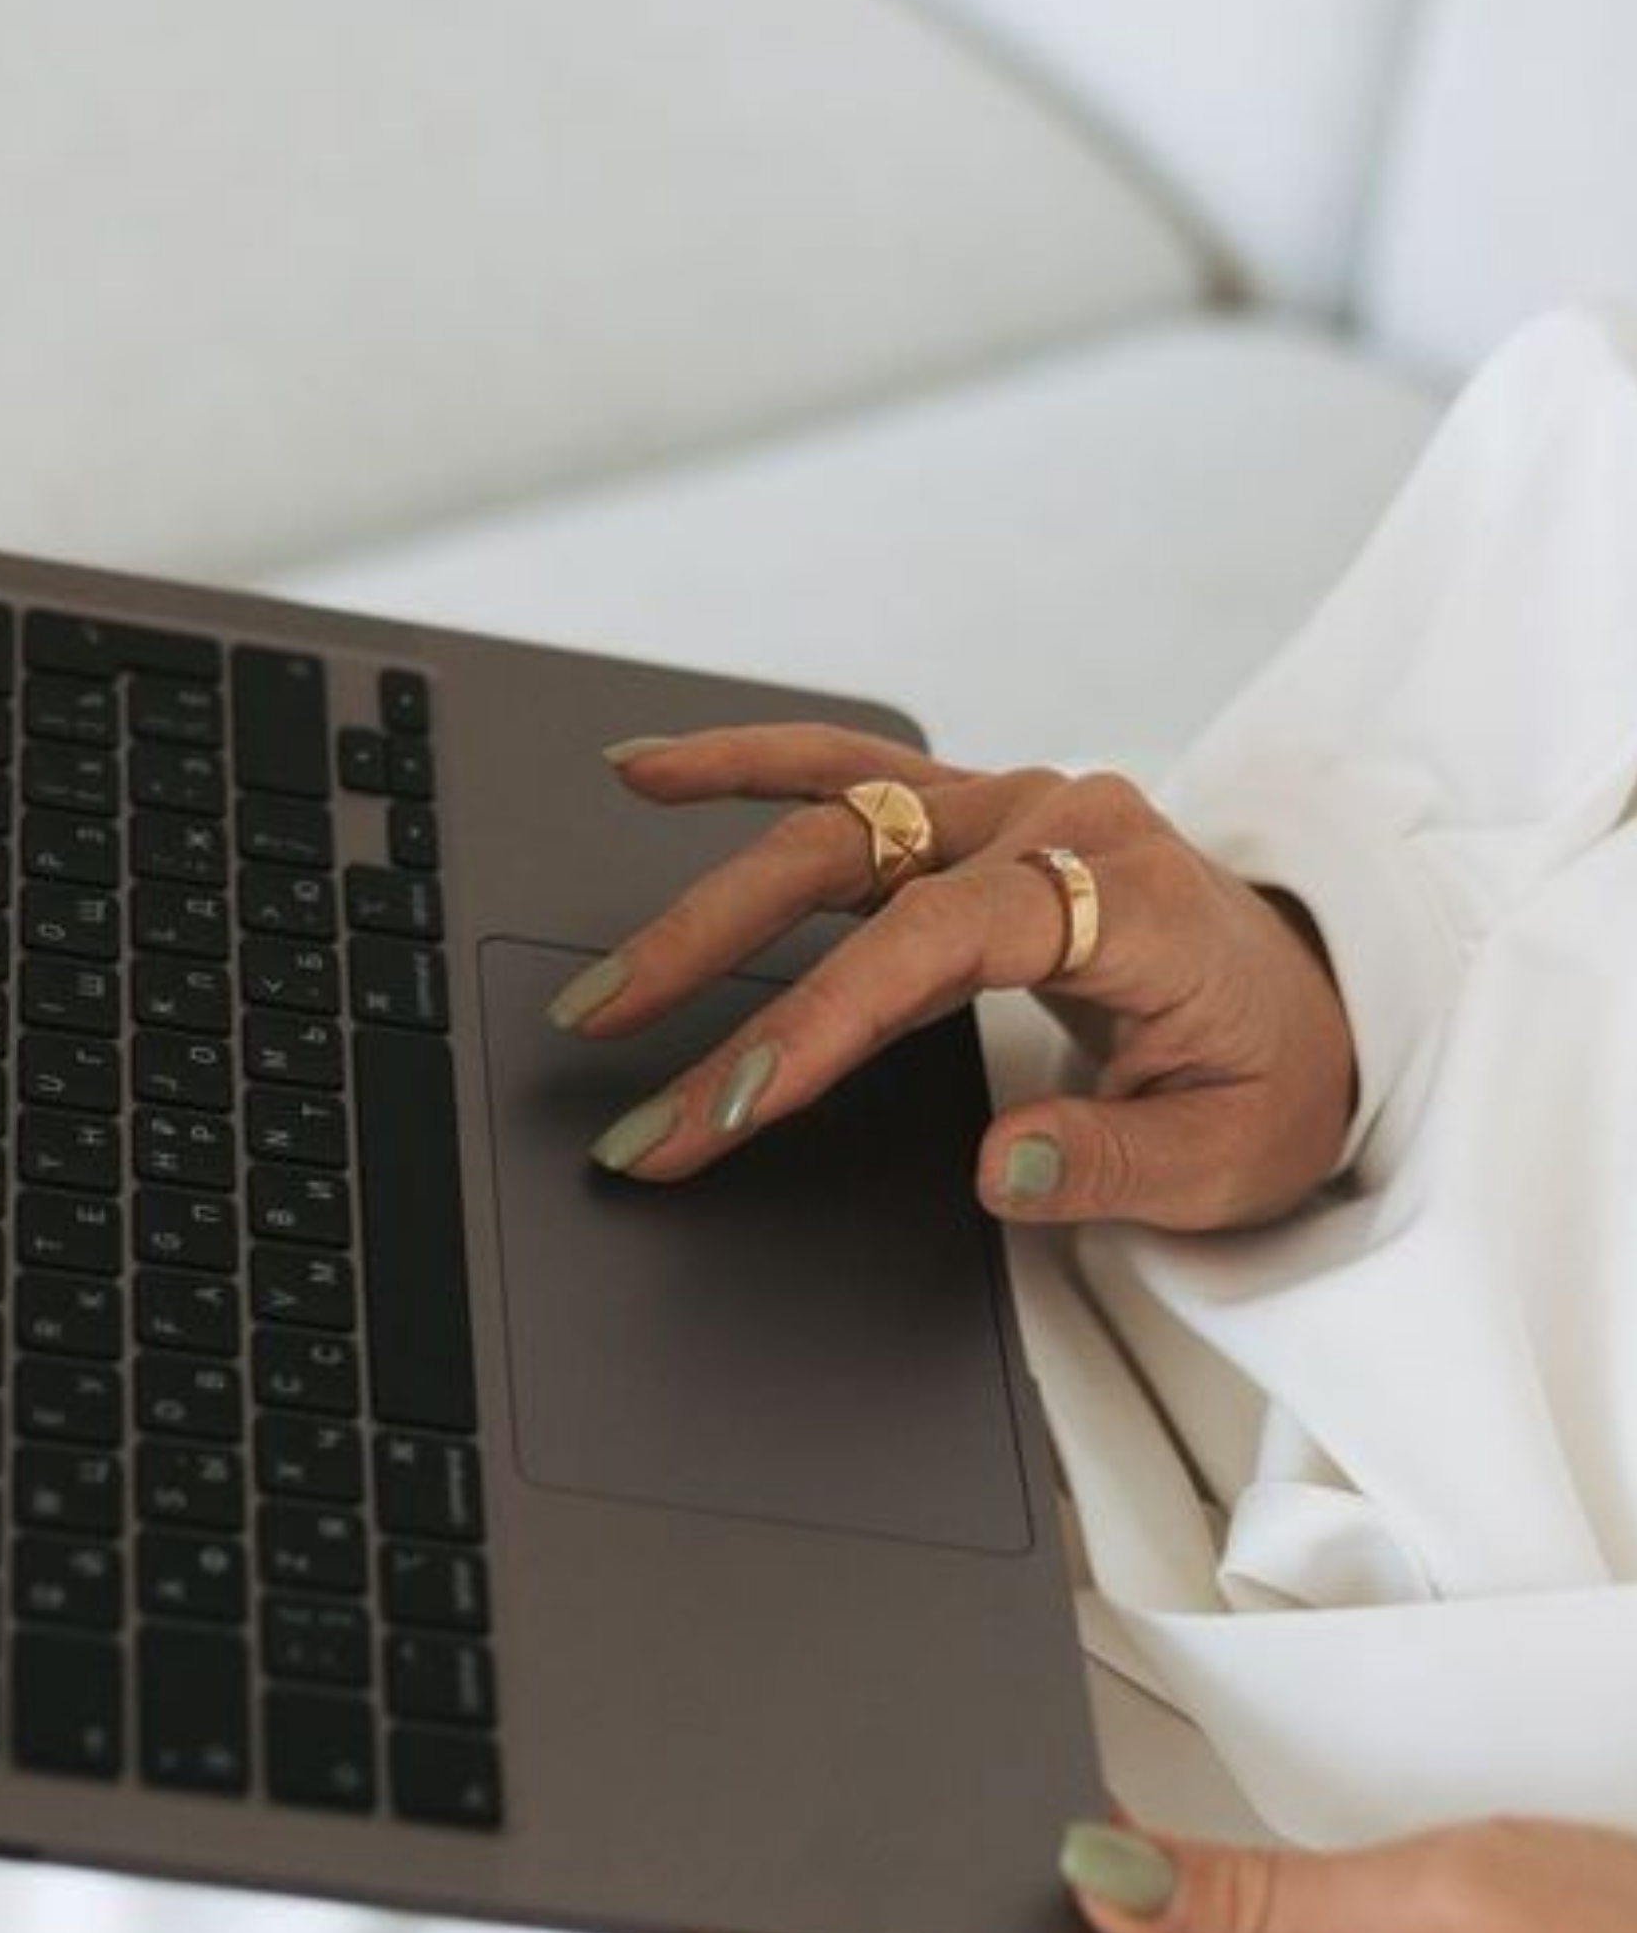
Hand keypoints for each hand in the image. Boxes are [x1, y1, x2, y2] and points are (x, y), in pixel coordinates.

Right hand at [560, 727, 1357, 1227]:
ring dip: (703, 890)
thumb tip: (1007, 1167)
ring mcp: (1018, 805)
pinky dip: (749, 766)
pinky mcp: (982, 814)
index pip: (939, 943)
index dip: (823, 1018)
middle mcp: (1063, 823)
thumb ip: (1121, 1161)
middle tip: (618, 1056)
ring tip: (609, 970)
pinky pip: (851, 772)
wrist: (1323, 1003)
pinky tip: (650, 771)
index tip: (731, 1102)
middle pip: (854, 866)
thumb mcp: (1237, 1155)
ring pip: (832, 818)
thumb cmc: (1277, 1077)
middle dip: (715, 962)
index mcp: (1130, 897)